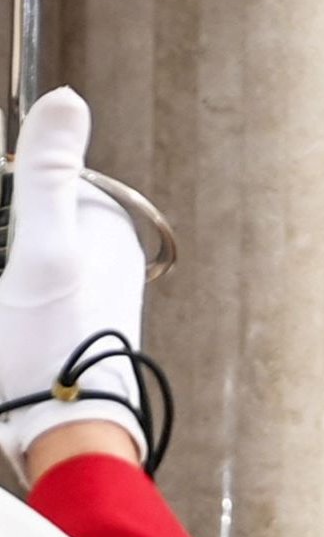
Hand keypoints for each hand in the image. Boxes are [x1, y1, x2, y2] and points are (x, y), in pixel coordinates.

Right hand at [0, 87, 146, 482]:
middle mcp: (98, 258)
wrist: (62, 438)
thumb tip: (67, 98)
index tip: (10, 268)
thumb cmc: (51, 347)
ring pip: (16, 262)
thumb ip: (48, 177)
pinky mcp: (54, 327)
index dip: (5, 214)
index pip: (19, 186)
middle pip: (16, 227)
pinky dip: (12, 304)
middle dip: (7, 253)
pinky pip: (16, 298)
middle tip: (15, 301)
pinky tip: (15, 335)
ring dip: (10, 284)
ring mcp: (76, 294)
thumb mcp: (44, 253)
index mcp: (101, 229)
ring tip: (18, 319)